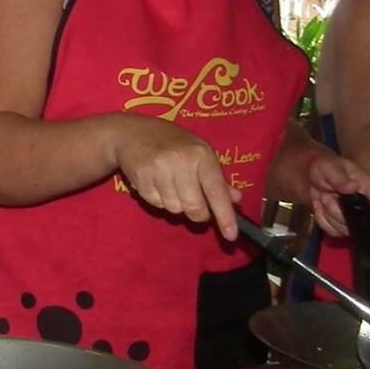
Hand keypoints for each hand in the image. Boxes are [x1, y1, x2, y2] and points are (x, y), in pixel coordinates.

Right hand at [114, 117, 237, 240]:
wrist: (134, 132)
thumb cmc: (173, 143)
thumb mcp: (200, 154)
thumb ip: (217, 179)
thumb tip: (235, 199)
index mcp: (201, 155)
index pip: (216, 191)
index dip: (224, 215)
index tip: (231, 236)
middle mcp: (182, 162)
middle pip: (194, 208)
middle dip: (197, 214)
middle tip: (195, 204)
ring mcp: (160, 170)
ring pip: (174, 208)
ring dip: (176, 204)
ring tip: (171, 185)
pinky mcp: (142, 178)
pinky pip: (156, 204)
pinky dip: (159, 199)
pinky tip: (156, 183)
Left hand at [304, 151, 369, 237]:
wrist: (306, 175)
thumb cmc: (322, 167)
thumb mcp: (329, 167)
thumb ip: (339, 178)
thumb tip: (353, 187)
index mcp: (365, 187)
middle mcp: (361, 204)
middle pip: (357, 221)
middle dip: (337, 212)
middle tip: (325, 196)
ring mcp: (349, 215)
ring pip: (343, 228)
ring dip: (328, 215)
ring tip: (322, 197)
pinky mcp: (338, 223)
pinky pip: (332, 231)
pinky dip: (322, 220)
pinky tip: (318, 206)